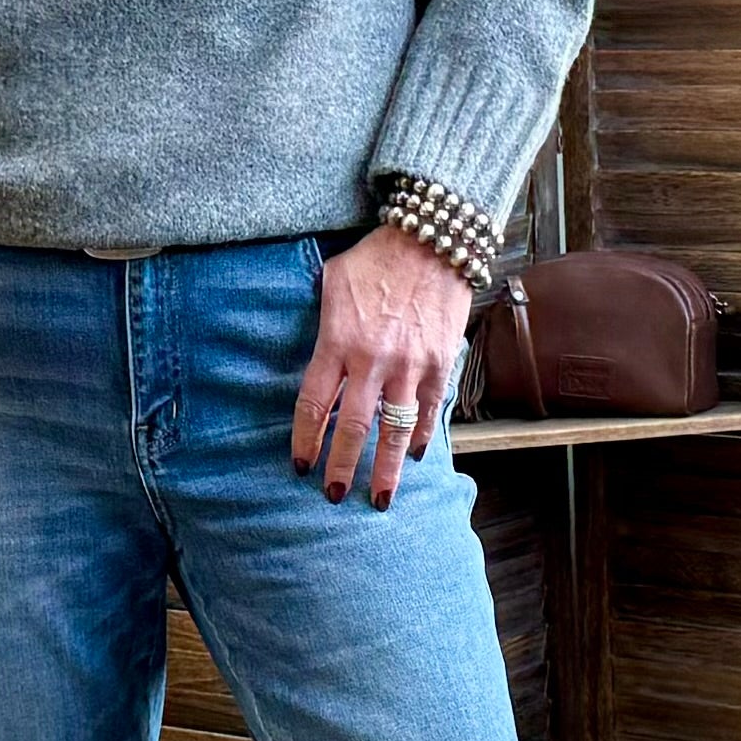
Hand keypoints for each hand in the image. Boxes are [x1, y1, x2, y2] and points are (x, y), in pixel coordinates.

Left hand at [293, 226, 470, 510]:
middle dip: (342, 467)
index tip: (301, 465)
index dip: (306, 440)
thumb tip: (314, 356)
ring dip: (385, 469)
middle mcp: (371, 360)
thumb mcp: (331, 282)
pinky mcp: (439, 362)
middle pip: (352, 428)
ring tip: (379, 499)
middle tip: (334, 495)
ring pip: (394, 430)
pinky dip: (419, 436)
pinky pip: (428, 410)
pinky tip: (412, 456)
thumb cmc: (375, 258)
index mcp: (337, 342)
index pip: (314, 405)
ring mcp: (408, 365)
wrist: (431, 241)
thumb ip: (322, 325)